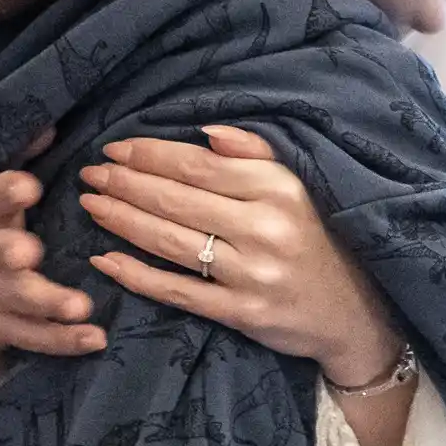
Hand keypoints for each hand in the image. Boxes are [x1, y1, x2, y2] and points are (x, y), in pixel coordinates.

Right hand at [0, 132, 104, 411]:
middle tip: (31, 252)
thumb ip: (19, 163)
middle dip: (9, 253)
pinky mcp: (1, 329)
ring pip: (17, 300)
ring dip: (49, 303)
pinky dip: (63, 341)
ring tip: (81, 306)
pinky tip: (94, 338)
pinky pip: (33, 337)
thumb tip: (50, 127)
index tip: (28, 186)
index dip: (5, 191)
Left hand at [79, 126, 402, 386]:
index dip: (150, 154)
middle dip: (126, 183)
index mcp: (277, 189)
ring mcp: (251, 274)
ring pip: (171, 241)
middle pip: (177, 200)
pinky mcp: (242, 314)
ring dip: (122, 221)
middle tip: (90, 173)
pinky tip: (105, 259)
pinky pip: (178, 291)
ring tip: (90, 204)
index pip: (198, 166)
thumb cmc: (320, 239)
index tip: (114, 148)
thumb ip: (256, 154)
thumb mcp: (300, 186)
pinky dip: (137, 275)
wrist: (356, 314)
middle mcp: (263, 228)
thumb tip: (205, 131)